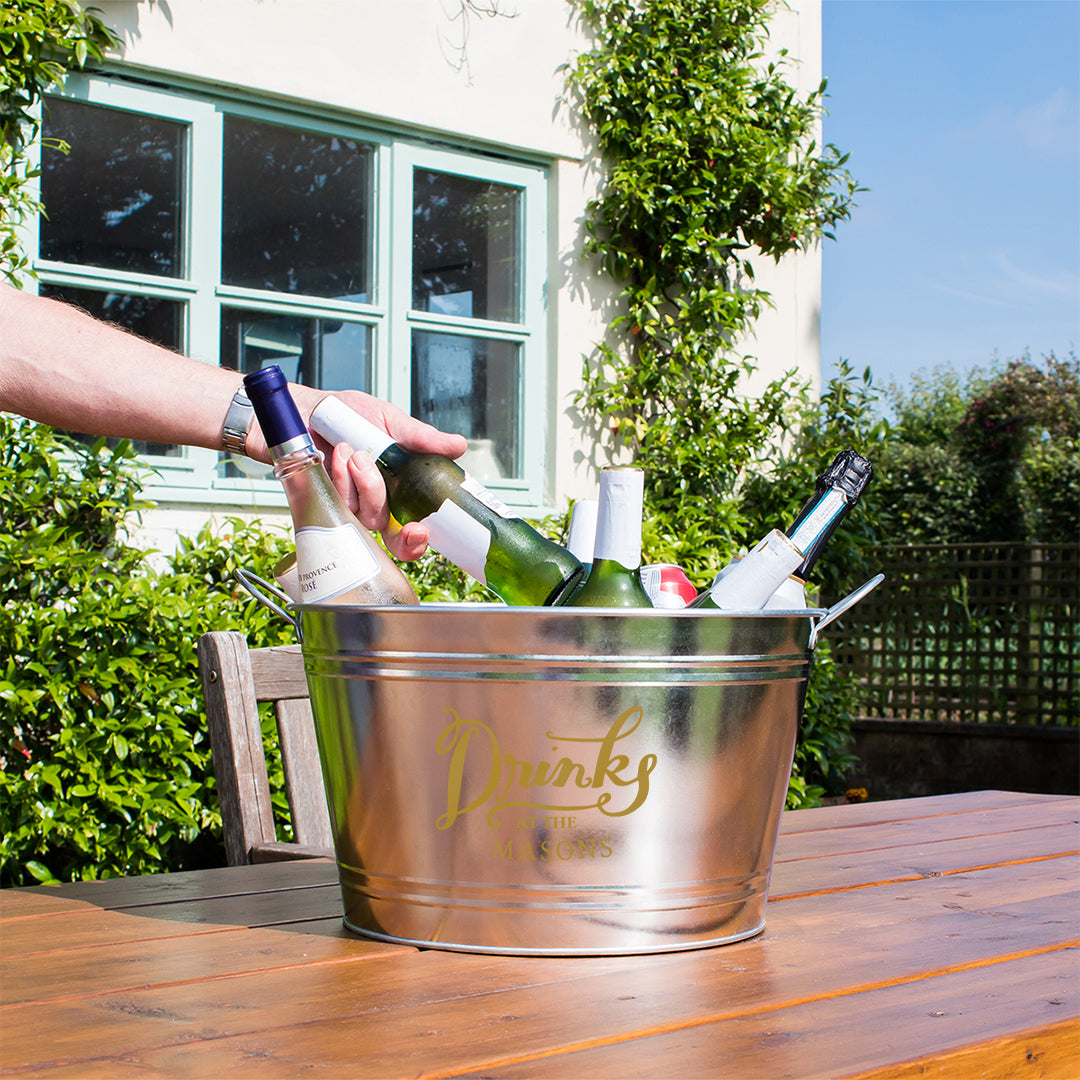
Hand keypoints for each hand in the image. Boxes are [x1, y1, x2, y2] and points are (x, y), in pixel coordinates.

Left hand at [256, 387, 466, 560]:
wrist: (302, 409)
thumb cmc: (344, 415)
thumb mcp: (389, 421)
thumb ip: (422, 438)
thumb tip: (458, 446)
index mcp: (397, 490)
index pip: (412, 530)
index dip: (419, 541)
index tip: (424, 532)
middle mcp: (374, 504)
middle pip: (394, 541)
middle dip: (405, 539)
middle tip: (415, 528)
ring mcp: (348, 506)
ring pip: (369, 516)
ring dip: (368, 484)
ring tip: (356, 451)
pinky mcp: (323, 502)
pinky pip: (341, 503)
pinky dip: (342, 477)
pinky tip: (339, 455)